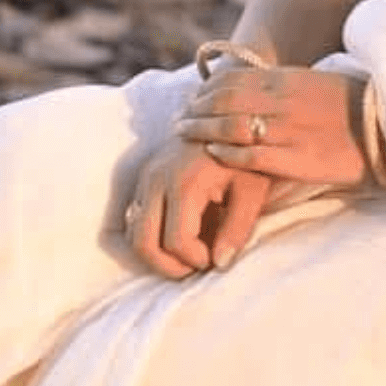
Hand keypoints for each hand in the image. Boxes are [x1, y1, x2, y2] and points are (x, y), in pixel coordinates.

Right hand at [123, 133, 274, 279]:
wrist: (229, 118)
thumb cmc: (246, 156)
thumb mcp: (252, 191)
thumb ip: (237, 229)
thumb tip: (220, 264)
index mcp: (185, 183)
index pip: (177, 241)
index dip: (196, 261)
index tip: (215, 260)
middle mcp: (156, 180)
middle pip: (143, 243)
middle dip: (168, 267)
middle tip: (195, 267)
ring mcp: (146, 178)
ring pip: (133, 234)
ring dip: (156, 254)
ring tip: (188, 255)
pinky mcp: (143, 179)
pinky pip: (135, 219)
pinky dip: (151, 237)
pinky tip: (178, 237)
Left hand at [173, 64, 369, 190]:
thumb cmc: (359, 109)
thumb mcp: (318, 86)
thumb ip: (287, 89)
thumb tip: (260, 94)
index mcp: (289, 80)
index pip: (234, 80)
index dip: (206, 89)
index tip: (193, 99)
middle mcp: (283, 100)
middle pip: (224, 100)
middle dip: (196, 109)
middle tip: (179, 120)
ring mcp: (288, 129)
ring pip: (230, 126)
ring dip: (202, 130)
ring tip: (186, 136)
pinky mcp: (297, 158)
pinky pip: (251, 155)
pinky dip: (227, 154)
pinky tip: (213, 155)